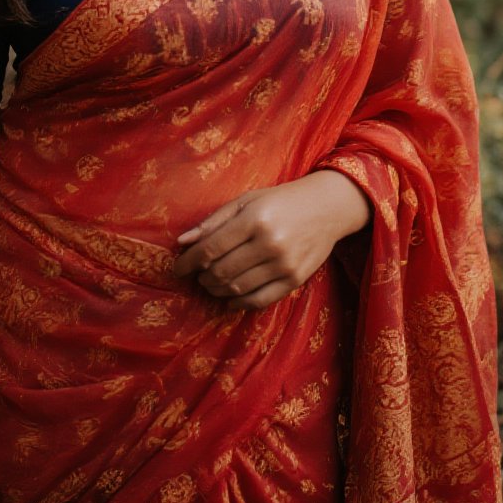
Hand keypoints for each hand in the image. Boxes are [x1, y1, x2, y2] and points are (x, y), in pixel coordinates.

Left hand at [172, 170, 371, 311]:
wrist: (326, 207)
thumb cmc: (280, 200)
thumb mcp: (246, 200)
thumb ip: (213, 221)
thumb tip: (182, 242)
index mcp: (254, 219)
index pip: (210, 248)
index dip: (188, 262)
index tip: (177, 268)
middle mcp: (270, 243)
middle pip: (221, 271)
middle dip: (202, 276)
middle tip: (197, 274)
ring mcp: (284, 264)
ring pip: (238, 288)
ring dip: (217, 290)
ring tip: (210, 283)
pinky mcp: (295, 280)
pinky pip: (260, 300)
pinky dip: (239, 303)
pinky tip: (229, 298)